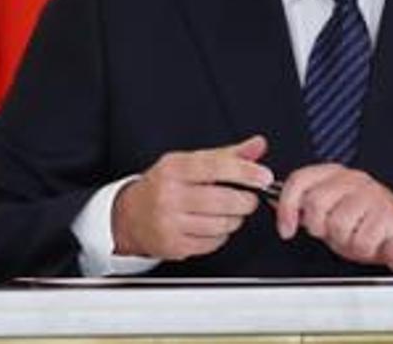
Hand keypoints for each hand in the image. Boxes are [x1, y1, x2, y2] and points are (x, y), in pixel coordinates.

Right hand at [112, 135, 271, 259]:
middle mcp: (169, 195)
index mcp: (174, 169)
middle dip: (245, 201)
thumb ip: (226, 155)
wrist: (128, 216)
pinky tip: (212, 226)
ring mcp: (170, 223)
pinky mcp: (174, 246)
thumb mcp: (189, 162)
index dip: (245, 172)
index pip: (216, 167)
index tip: (263, 176)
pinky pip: (213, 242)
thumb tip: (257, 145)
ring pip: (221, 224)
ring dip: (234, 219)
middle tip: (248, 198)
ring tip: (229, 212)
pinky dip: (221, 235)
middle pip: (223, 200)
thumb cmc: (163, 186)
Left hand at [275, 163, 392, 272]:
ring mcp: (371, 194)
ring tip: (355, 236)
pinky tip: (370, 241)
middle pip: (315, 203)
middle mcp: (352, 180)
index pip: (300, 180)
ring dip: (344, 240)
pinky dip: (362, 249)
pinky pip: (360, 240)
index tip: (286, 229)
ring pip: (337, 224)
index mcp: (335, 175)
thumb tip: (272, 203)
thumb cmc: (366, 222)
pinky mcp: (387, 213)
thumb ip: (305, 208)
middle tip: (332, 233)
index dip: (286, 206)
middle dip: (319, 227)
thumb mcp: (330, 214)